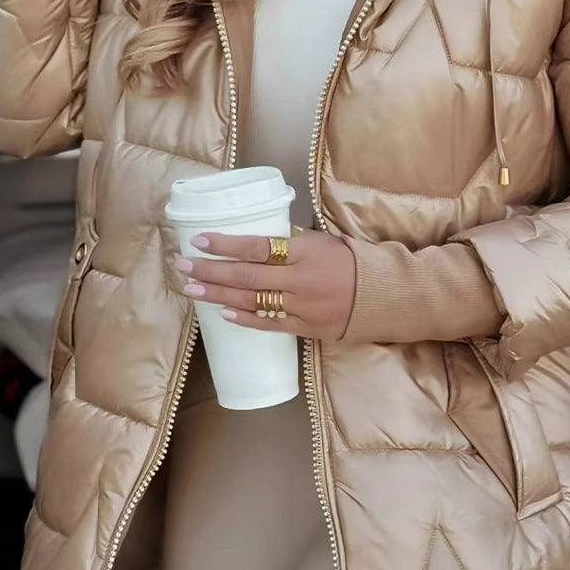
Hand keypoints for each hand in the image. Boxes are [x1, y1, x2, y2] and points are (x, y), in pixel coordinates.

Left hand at [172, 229, 356, 340]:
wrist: (386, 295)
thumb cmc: (352, 261)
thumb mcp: (324, 241)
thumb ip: (291, 242)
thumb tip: (255, 242)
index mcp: (305, 252)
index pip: (257, 246)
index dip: (226, 244)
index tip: (199, 240)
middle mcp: (300, 280)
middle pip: (246, 275)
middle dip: (211, 270)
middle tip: (182, 266)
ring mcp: (302, 307)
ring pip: (252, 301)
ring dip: (219, 294)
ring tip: (193, 289)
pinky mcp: (307, 328)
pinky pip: (269, 324)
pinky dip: (244, 319)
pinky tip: (222, 313)